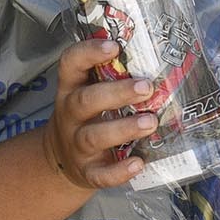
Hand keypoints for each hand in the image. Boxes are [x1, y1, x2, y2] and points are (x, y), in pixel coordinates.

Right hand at [40, 38, 158, 191]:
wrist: (60, 160)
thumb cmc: (86, 117)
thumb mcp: (88, 91)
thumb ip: (111, 76)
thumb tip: (159, 57)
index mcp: (71, 88)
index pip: (70, 64)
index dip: (89, 53)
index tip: (113, 45)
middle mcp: (70, 115)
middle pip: (86, 101)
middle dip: (116, 93)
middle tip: (147, 87)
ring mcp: (77, 145)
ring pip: (94, 136)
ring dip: (123, 129)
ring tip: (150, 122)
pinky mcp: (87, 171)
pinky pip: (101, 174)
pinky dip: (119, 171)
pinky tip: (138, 163)